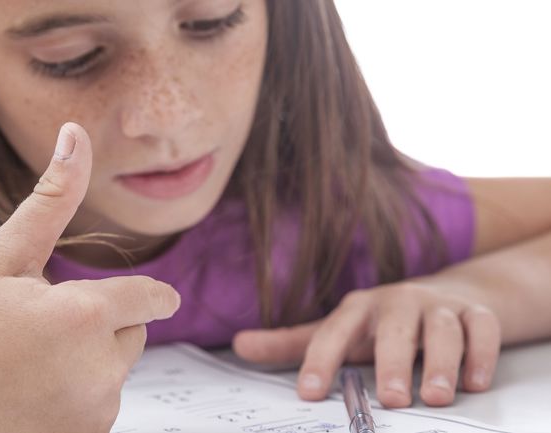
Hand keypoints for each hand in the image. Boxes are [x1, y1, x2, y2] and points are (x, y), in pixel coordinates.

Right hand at [0, 123, 179, 432]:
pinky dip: (81, 394)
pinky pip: (102, 403)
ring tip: (31, 361)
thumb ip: (53, 197)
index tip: (159, 296)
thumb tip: (76, 133)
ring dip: (92, 359)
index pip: (153, 299)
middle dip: (103, 323)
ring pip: (118, 369)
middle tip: (42, 328)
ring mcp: (90, 414)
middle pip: (133, 333)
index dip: (152, 294)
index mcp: (82, 317)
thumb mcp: (3, 256)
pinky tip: (33, 392)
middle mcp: (97, 371)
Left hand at [232, 281, 499, 407]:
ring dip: (440, 362)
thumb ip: (292, 343)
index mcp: (358, 308)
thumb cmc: (381, 324)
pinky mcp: (476, 314)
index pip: (334, 330)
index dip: (319, 359)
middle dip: (391, 362)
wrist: (445, 297)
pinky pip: (482, 328)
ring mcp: (438, 306)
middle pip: (393, 328)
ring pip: (442, 328)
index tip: (308, 392)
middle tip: (390, 399)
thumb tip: (238, 345)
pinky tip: (475, 381)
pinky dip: (481, 354)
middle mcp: (397, 302)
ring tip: (434, 396)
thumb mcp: (339, 332)